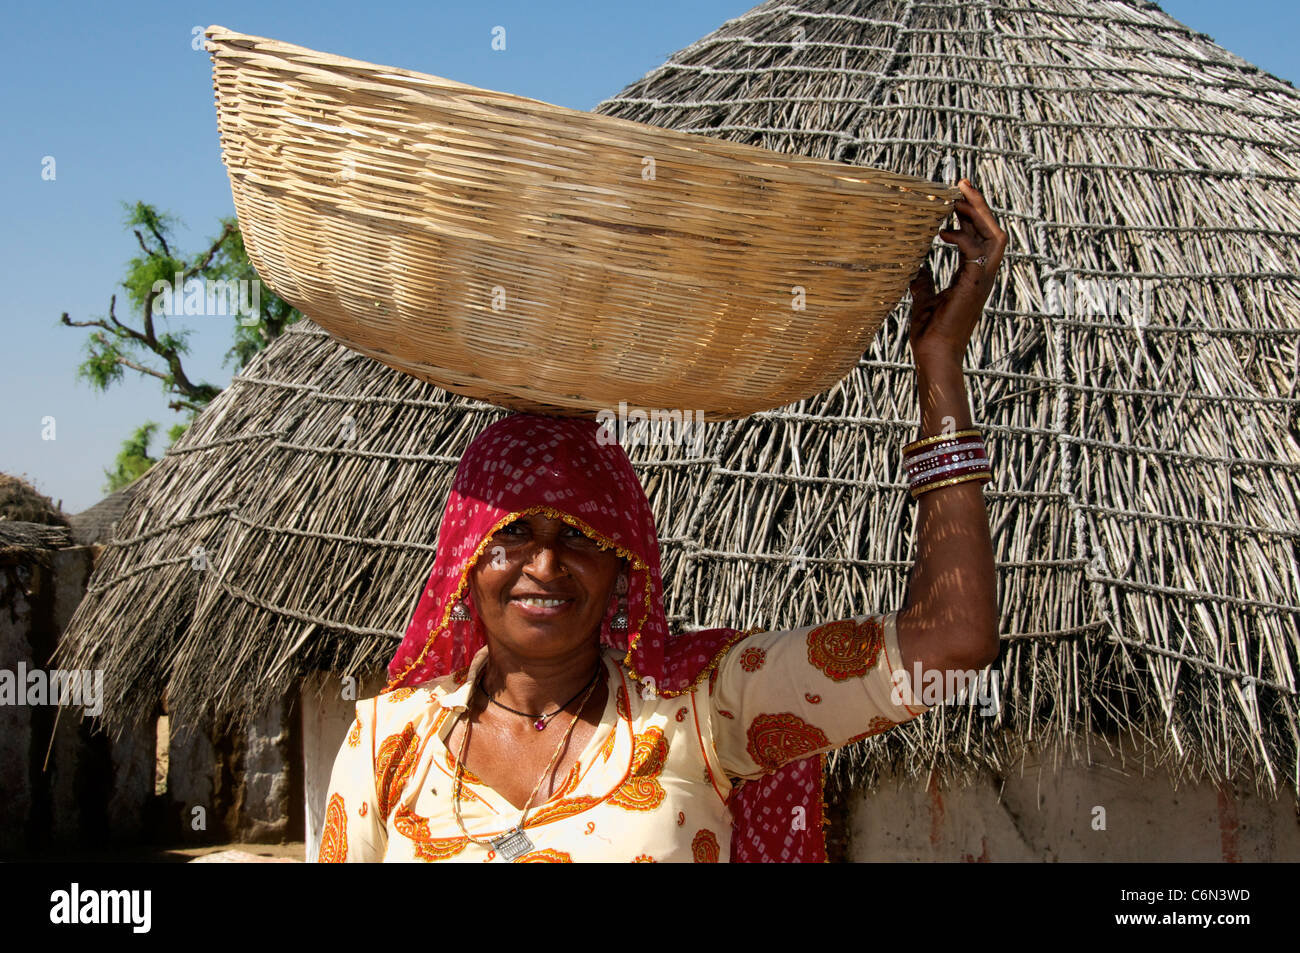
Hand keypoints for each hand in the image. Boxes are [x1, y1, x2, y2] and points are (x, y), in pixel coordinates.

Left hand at [908, 180, 1007, 367]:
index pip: (980, 237)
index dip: (970, 216)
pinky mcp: (973, 285)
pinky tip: (942, 231)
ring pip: (994, 237)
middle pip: (993, 231)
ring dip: (978, 214)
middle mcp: (982, 275)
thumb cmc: (931, 333)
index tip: (954, 199)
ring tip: (958, 198)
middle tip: (960, 185)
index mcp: (973, 276)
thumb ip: (924, 282)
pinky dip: (962, 237)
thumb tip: (916, 268)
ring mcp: (981, 280)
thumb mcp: (925, 299)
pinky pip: (976, 252)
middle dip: (979, 206)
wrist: (934, 355)